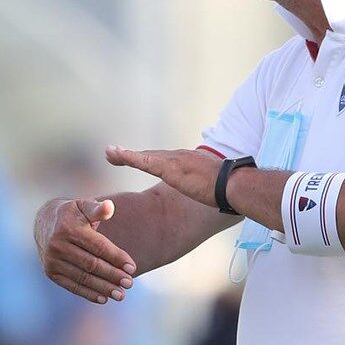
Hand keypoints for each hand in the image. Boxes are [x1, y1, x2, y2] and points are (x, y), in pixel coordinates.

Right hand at [34, 198, 136, 303]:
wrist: (44, 222)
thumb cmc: (73, 214)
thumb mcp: (83, 205)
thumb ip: (97, 208)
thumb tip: (109, 207)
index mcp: (68, 228)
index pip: (98, 246)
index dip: (116, 257)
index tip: (132, 267)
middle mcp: (58, 245)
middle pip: (91, 264)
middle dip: (112, 275)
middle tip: (130, 283)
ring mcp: (52, 261)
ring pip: (83, 277)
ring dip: (103, 288)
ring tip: (120, 294)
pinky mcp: (50, 272)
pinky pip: (72, 286)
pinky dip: (88, 294)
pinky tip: (104, 298)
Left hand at [105, 146, 221, 207]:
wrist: (234, 185)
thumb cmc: (229, 188)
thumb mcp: (213, 186)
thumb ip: (206, 185)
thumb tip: (209, 191)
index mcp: (188, 161)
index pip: (163, 159)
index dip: (146, 159)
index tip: (133, 159)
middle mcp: (179, 157)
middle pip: (150, 155)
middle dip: (130, 155)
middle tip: (112, 152)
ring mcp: (175, 161)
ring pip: (145, 156)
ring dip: (125, 155)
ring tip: (109, 152)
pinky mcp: (171, 168)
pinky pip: (145, 161)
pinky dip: (130, 157)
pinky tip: (117, 155)